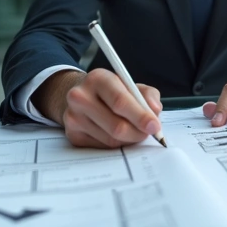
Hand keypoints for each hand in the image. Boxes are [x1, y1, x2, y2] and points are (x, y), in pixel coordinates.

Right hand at [34, 68, 162, 147]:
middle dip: (138, 133)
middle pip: (116, 126)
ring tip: (133, 131)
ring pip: (111, 140)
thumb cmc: (112, 91)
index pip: (120, 101)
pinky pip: (102, 147)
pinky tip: (117, 135)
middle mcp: (80, 97)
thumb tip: (154, 111)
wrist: (82, 96)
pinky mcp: (72, 135)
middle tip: (148, 133)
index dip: (140, 116)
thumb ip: (148, 95)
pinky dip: (116, 144)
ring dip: (129, 140)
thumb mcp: (131, 85)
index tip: (154, 126)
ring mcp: (73, 117)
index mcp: (98, 79)